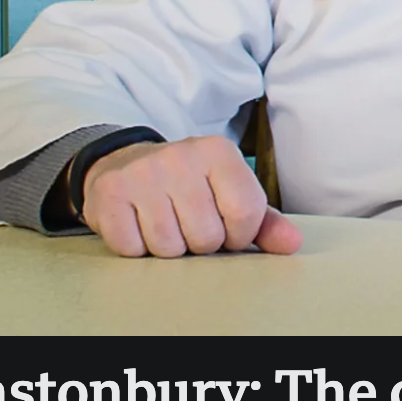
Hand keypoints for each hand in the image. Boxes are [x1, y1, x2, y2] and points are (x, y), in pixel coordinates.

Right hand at [80, 135, 301, 257]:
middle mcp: (180, 156)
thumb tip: (292, 244)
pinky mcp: (108, 194)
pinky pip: (132, 248)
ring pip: (169, 248)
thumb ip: (264, 221)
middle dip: (201, 242)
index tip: (227, 227)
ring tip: (165, 221)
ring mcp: (141, 174)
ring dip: (169, 247)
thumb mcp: (230, 193)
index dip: (238, 235)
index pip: (246, 213)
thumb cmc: (189, 185)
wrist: (125, 164)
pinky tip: (138, 224)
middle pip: (207, 236)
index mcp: (219, 152)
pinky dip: (137, 247)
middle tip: (189, 222)